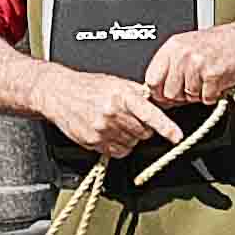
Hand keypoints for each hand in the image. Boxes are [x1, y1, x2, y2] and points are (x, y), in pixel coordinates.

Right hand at [41, 66, 179, 162]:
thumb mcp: (114, 82)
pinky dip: (118, 145)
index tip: (176, 137)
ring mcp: (102, 130)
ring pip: (132, 143)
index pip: (148, 114)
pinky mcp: (94, 142)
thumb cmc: (86, 87)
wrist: (58, 93)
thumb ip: (136, 94)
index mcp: (121, 95)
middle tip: (128, 117)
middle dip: (141, 127)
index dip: (165, 127)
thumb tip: (156, 105)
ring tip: (114, 123)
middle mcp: (112, 113)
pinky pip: (118, 151)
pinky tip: (107, 132)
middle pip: (144, 132)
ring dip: (129, 136)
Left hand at [143, 15, 234, 106]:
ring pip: (188, 97)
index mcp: (173, 46)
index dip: (159, 92)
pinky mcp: (214, 75)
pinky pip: (206, 98)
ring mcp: (198, 64)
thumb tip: (159, 93)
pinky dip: (214, 95)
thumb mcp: (190, 47)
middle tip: (195, 87)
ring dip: (200, 94)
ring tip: (209, 80)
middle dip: (181, 96)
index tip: (166, 95)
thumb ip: (173, 66)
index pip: (152, 78)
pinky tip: (219, 81)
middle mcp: (182, 54)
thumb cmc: (223, 43)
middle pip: (168, 92)